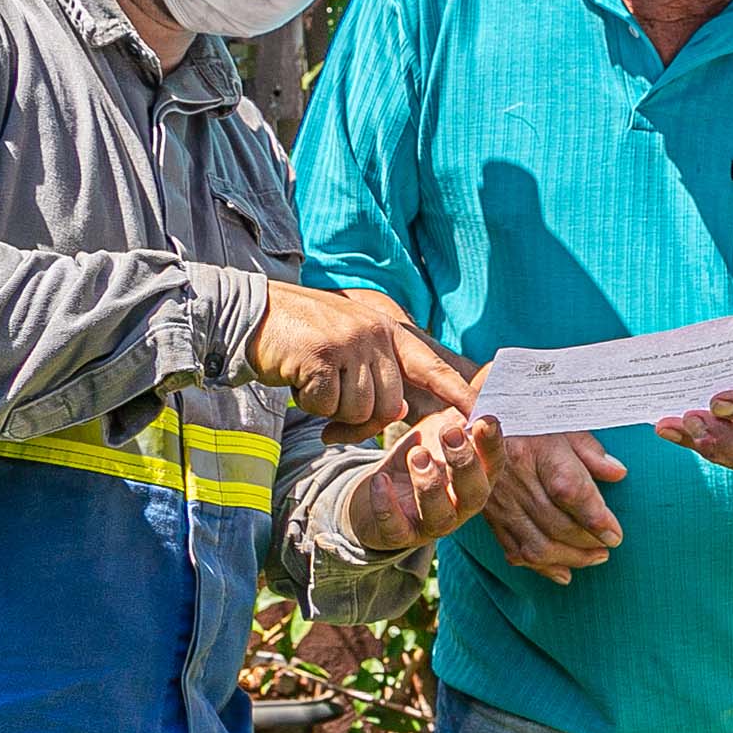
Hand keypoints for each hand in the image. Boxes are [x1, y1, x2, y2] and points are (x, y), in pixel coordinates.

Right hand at [247, 283, 473, 440]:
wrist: (252, 313)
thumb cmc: (302, 339)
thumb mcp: (348, 346)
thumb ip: (376, 374)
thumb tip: (396, 415)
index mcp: (386, 331)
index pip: (429, 365)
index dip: (455, 390)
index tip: (480, 409)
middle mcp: (373, 334)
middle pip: (389, 404)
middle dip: (361, 418)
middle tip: (332, 406)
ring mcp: (348, 343)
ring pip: (359, 410)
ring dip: (332, 410)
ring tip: (313, 384)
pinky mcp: (320, 357)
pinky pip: (326, 406)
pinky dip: (309, 404)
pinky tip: (297, 380)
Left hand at [345, 409, 502, 550]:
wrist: (378, 490)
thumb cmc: (419, 456)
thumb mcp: (438, 429)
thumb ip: (459, 411)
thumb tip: (484, 382)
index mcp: (475, 478)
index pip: (493, 465)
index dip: (492, 445)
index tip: (485, 420)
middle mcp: (459, 505)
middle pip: (475, 494)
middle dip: (465, 464)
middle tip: (451, 433)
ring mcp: (430, 524)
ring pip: (440, 517)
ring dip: (430, 485)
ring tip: (417, 454)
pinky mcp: (399, 534)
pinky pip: (396, 528)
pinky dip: (387, 506)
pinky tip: (380, 479)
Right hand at [484, 431, 628, 585]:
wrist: (477, 426)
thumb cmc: (529, 422)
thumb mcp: (563, 424)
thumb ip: (591, 451)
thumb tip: (618, 474)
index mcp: (537, 451)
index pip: (570, 491)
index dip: (595, 518)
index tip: (615, 534)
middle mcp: (516, 480)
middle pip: (556, 524)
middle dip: (587, 543)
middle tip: (609, 547)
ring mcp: (501, 503)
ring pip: (536, 545)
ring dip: (569, 559)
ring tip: (594, 559)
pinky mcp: (491, 518)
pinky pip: (515, 551)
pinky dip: (542, 567)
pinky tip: (563, 571)